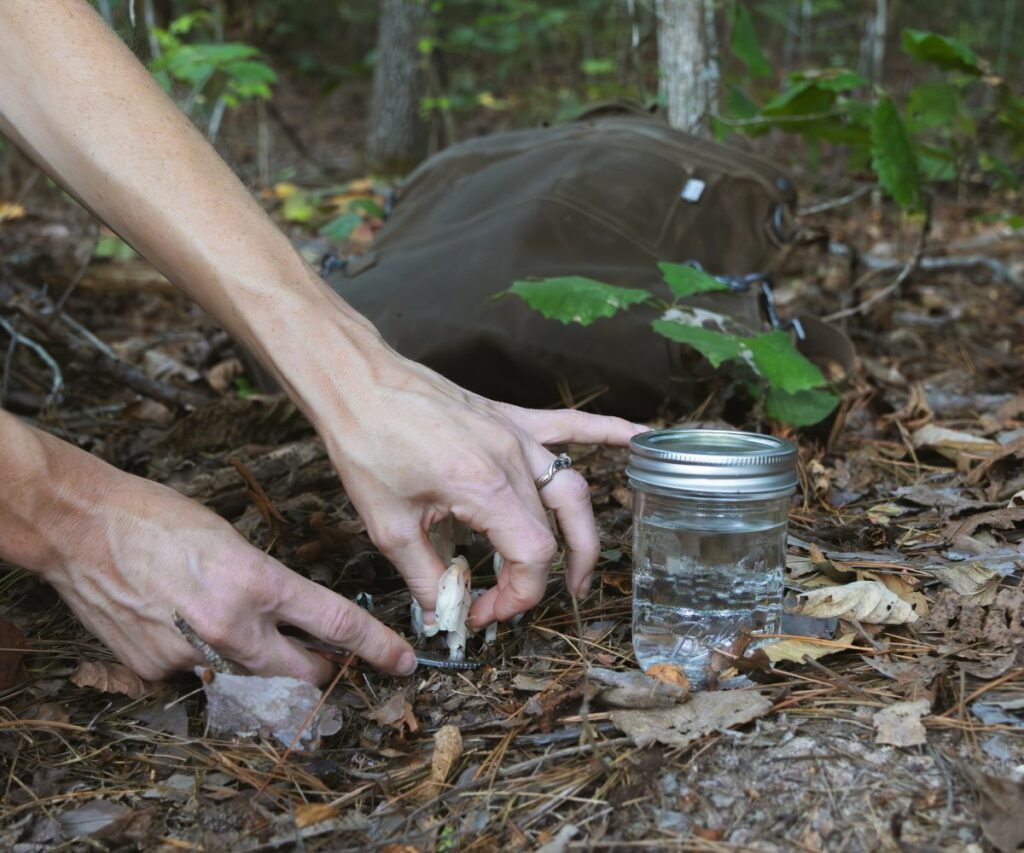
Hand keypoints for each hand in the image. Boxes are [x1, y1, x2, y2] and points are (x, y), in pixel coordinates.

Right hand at [0, 413, 416, 683]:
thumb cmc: (159, 518)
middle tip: (324, 661)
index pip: (336, 624)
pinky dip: (199, 659)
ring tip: (228, 624)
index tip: (401, 662)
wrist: (83, 527)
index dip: (376, 647)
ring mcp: (191, 655)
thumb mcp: (234, 541)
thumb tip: (295, 616)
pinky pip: (197, 676)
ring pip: (249, 682)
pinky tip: (176, 624)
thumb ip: (269, 585)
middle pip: (302, 675)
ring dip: (257, 666)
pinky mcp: (155, 671)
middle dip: (320, 672)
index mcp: (258, 583)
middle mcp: (230, 627)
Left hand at [309, 348, 643, 629]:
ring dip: (584, 533)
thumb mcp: (389, 525)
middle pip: (555, 530)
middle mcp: (513, 459)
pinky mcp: (509, 418)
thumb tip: (443, 611)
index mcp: (485, 487)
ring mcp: (516, 434)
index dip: (516, 596)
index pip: (533, 555)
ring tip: (581, 570)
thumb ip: (425, 575)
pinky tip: (642, 438)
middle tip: (518, 604)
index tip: (481, 611)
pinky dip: (609, 433)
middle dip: (540, 577)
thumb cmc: (367, 443)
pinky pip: (571, 425)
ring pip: (572, 489)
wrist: (356, 382)